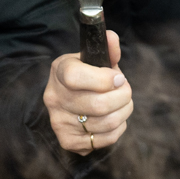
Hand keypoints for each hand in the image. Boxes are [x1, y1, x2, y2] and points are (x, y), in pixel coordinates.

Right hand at [43, 30, 132, 155]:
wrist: (69, 97)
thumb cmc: (87, 74)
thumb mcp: (93, 57)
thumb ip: (107, 48)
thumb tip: (111, 37)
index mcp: (59, 70)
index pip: (75, 77)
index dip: (103, 79)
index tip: (118, 78)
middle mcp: (54, 98)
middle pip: (97, 105)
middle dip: (123, 97)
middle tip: (126, 90)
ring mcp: (59, 122)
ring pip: (105, 123)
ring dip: (124, 112)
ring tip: (124, 103)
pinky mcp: (68, 141)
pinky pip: (105, 139)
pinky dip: (118, 129)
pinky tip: (114, 118)